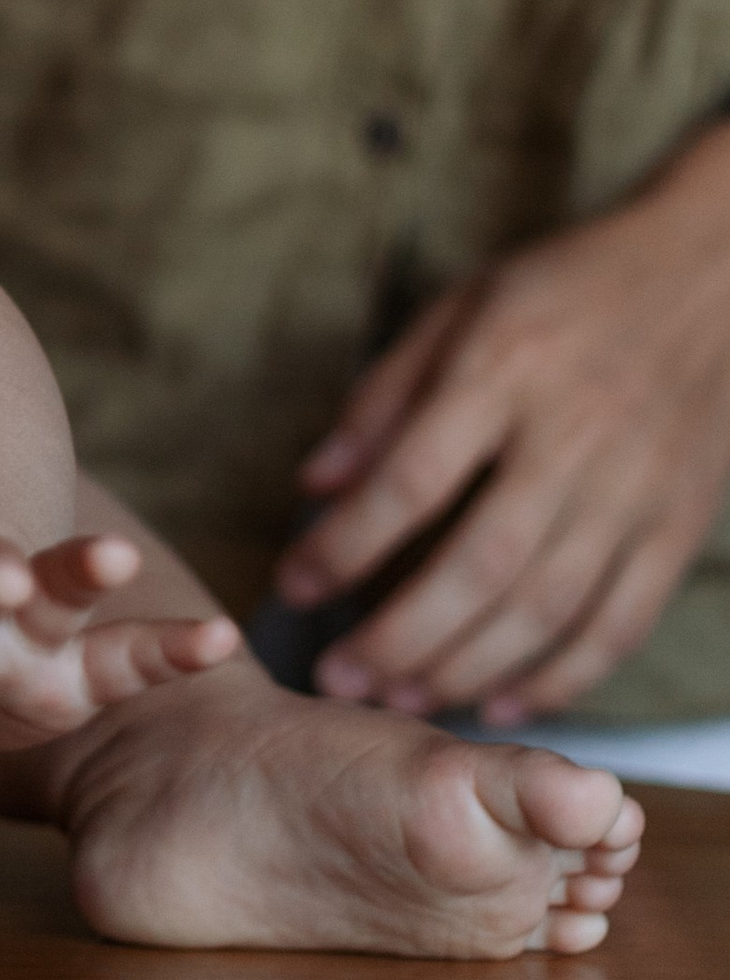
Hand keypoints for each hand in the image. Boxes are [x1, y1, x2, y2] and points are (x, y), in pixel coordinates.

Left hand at [276, 126, 729, 721]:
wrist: (710, 274)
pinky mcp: (677, 527)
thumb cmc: (567, 288)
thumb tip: (313, 486)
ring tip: (401, 702)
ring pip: (548, 607)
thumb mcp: (462, 308)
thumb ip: (384, 398)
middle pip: (481, 564)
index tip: (292, 584)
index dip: (346, 543)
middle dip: (401, 637)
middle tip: (337, 679)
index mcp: (505, 371)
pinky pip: (619, 623)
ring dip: (468, 670)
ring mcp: (633, 491)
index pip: (413, 478)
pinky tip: (502, 705)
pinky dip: (561, 677)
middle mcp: (572, 438)